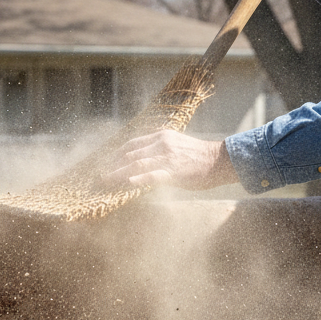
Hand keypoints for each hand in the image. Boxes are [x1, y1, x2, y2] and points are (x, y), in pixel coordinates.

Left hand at [99, 130, 238, 190]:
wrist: (220, 160)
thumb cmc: (199, 156)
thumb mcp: (177, 144)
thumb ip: (160, 149)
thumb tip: (144, 159)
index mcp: (161, 136)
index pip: (132, 144)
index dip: (116, 154)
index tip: (105, 163)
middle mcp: (161, 144)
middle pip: (129, 154)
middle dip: (112, 165)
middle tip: (100, 175)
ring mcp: (167, 158)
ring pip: (136, 164)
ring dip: (118, 174)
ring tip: (105, 181)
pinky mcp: (174, 171)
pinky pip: (152, 175)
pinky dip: (138, 179)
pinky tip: (127, 183)